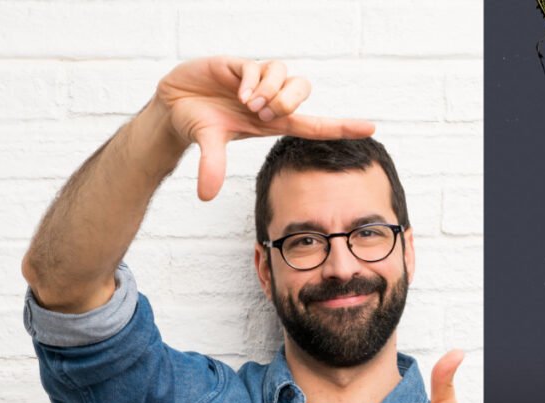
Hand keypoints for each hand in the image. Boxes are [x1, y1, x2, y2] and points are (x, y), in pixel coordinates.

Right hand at [153, 56, 375, 200]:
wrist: (173, 103)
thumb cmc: (198, 124)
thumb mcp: (208, 144)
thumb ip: (212, 166)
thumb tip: (205, 195)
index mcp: (273, 123)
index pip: (315, 124)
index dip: (343, 126)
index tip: (371, 127)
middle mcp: (270, 100)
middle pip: (303, 91)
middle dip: (288, 102)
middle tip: (263, 115)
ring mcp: (256, 81)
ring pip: (285, 75)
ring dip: (271, 91)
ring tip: (249, 104)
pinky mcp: (240, 65)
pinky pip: (259, 67)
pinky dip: (253, 82)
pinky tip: (240, 93)